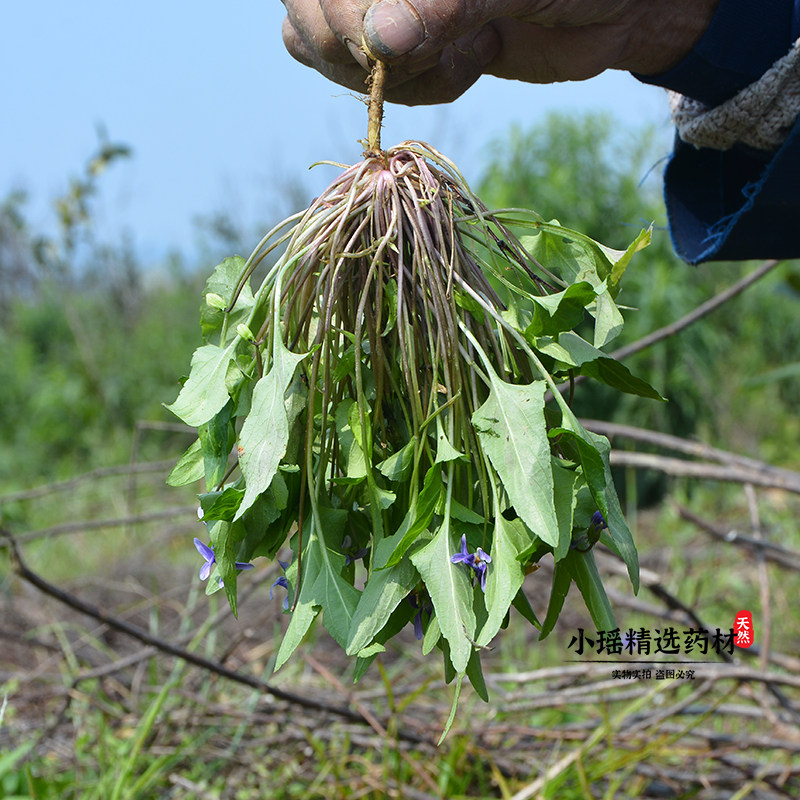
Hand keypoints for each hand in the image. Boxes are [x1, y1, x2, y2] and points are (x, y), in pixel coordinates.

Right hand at [282, 0, 718, 104]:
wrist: (614, 6)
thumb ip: (448, 3)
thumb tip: (379, 40)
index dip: (334, 14)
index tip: (386, 48)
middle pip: (304, 14)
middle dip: (361, 50)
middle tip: (434, 47)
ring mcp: (385, 4)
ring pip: (329, 53)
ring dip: (396, 75)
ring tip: (469, 48)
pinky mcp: (406, 47)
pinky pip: (372, 83)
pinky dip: (417, 90)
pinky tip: (469, 62)